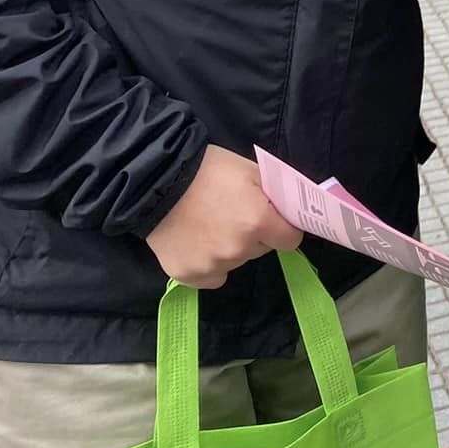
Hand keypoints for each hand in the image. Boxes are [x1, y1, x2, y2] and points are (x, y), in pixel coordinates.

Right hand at [145, 146, 303, 289]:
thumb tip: (290, 213)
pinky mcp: (187, 275)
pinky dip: (208, 265)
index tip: (273, 220)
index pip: (290, 240)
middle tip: (234, 214)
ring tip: (210, 224)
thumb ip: (275, 196)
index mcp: (259, 222)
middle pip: (261, 250)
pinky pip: (212, 277)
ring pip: (236, 262)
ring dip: (230, 248)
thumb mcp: (252, 172)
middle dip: (255, 235)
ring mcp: (212, 265)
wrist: (158, 181)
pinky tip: (197, 243)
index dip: (284, 228)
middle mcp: (238, 249)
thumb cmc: (210, 170)